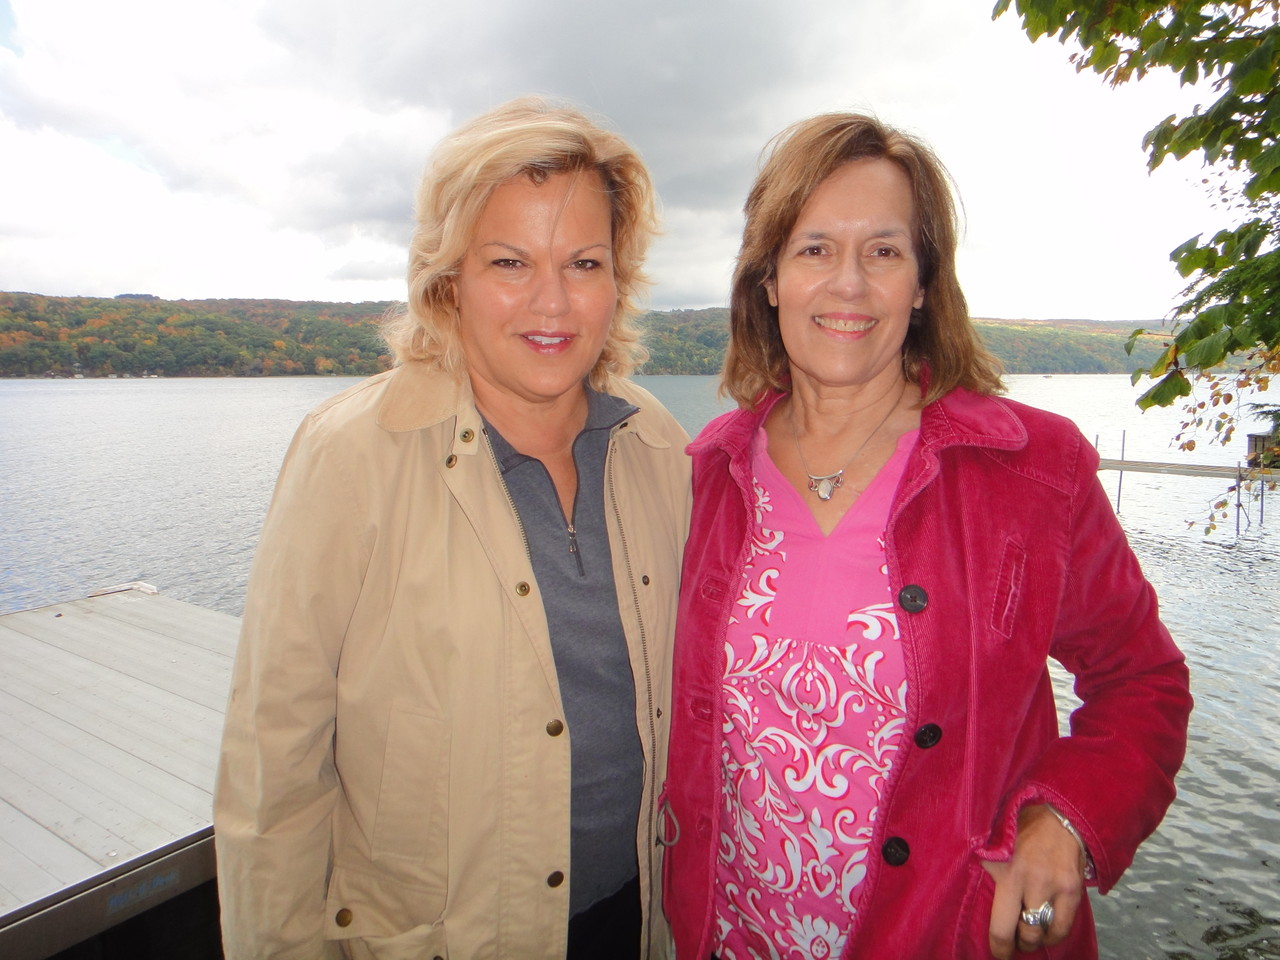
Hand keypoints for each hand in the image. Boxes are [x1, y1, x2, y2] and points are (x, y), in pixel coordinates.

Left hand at [981, 803, 1085, 957]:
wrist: (1058, 816)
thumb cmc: (1019, 829)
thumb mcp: (994, 845)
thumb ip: (986, 870)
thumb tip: (965, 895)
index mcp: (1003, 870)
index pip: (1000, 925)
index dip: (999, 947)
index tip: (997, 952)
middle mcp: (1027, 879)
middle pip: (1022, 933)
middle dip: (1017, 946)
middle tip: (1013, 945)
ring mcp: (1052, 885)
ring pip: (1043, 933)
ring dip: (1035, 940)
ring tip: (1030, 936)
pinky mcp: (1072, 889)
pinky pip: (1063, 926)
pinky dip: (1054, 934)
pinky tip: (1048, 930)